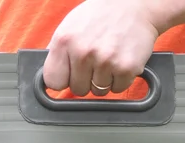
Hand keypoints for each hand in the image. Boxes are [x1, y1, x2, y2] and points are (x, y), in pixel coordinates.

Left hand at [43, 0, 161, 96]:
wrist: (135, 3)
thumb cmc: (101, 16)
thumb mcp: (71, 26)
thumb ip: (58, 51)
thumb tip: (49, 77)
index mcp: (64, 41)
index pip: (53, 81)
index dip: (63, 79)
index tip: (70, 73)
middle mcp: (83, 52)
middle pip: (77, 90)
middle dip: (86, 79)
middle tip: (96, 60)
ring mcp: (105, 61)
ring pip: (98, 91)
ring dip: (105, 79)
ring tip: (110, 57)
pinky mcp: (126, 68)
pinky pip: (118, 89)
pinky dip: (121, 79)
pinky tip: (121, 60)